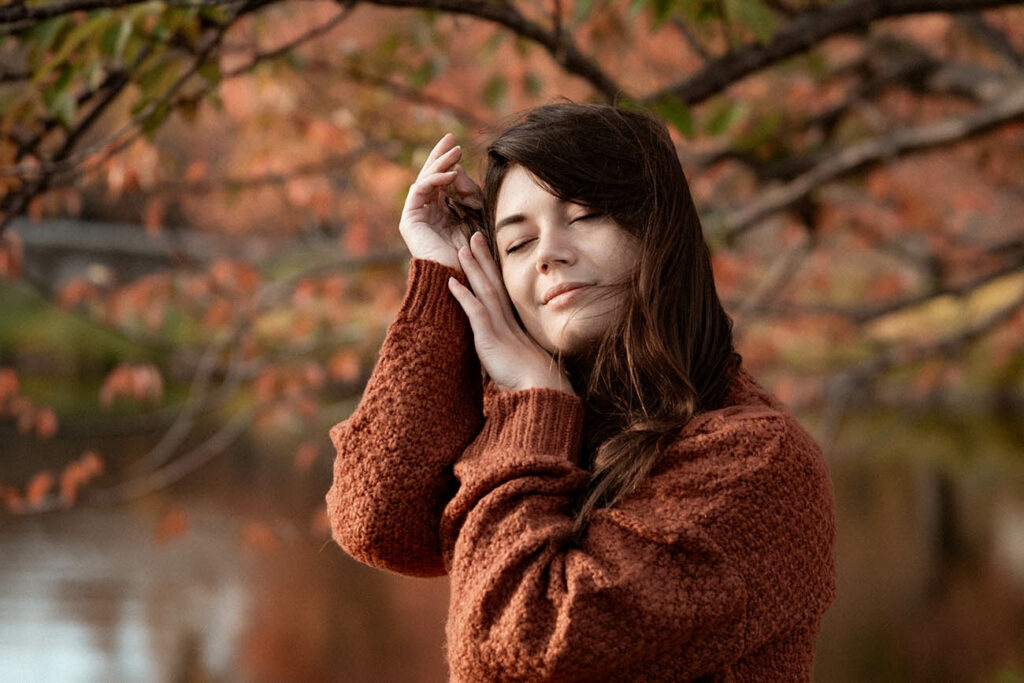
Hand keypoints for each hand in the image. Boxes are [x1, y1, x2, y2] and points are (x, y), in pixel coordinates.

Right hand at [399, 133, 483, 272]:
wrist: (464, 278)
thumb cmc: (476, 252)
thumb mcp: (478, 215)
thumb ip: (470, 194)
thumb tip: (458, 171)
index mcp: (442, 213)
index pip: (442, 182)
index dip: (449, 163)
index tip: (460, 147)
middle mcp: (427, 213)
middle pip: (430, 177)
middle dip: (440, 156)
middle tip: (450, 138)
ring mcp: (417, 216)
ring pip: (424, 180)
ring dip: (439, 163)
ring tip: (455, 151)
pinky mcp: (410, 220)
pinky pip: (420, 190)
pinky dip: (435, 180)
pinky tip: (451, 173)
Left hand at [446, 232, 574, 394]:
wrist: (541, 392)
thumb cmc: (533, 384)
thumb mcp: (518, 363)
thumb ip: (509, 353)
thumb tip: (505, 355)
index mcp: (513, 326)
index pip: (500, 292)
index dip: (493, 271)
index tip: (486, 253)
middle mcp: (507, 322)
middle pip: (493, 283)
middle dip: (484, 259)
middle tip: (475, 236)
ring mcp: (499, 329)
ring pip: (485, 291)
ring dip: (473, 269)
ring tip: (462, 249)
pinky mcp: (491, 340)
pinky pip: (476, 313)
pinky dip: (463, 296)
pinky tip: (451, 282)